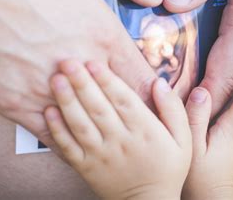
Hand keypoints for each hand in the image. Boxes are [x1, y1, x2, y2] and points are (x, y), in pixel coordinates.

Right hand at [0, 0, 162, 147]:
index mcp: (102, 37)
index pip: (144, 81)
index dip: (155, 93)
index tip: (156, 98)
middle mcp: (82, 69)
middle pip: (121, 106)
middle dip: (132, 113)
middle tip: (137, 119)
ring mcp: (49, 90)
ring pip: (88, 122)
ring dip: (100, 125)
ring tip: (109, 130)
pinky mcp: (16, 104)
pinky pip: (52, 132)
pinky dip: (65, 132)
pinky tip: (71, 129)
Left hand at [44, 60, 190, 199]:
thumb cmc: (168, 169)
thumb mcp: (183, 139)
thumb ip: (172, 109)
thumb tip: (158, 81)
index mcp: (145, 131)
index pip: (124, 100)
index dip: (108, 80)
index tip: (94, 62)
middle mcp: (121, 142)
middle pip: (98, 108)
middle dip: (82, 83)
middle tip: (68, 62)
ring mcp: (101, 156)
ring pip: (81, 125)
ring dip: (67, 101)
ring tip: (56, 80)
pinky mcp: (86, 168)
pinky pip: (68, 147)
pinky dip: (57, 129)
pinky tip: (49, 111)